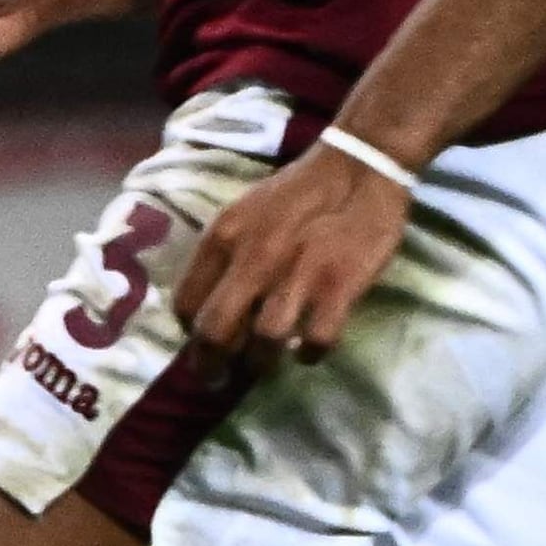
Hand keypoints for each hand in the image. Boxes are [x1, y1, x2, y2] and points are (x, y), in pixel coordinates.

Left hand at [173, 142, 411, 373]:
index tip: (200, 344)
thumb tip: (208, 304)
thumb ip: (224, 255)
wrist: (357, 167)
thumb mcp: (243, 214)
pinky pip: (315, 340)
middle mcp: (252, 259)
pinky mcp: (338, 286)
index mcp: (223, 238)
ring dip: (260, 364)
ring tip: (263, 366)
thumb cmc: (297, 193)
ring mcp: (297, 275)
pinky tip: (307, 351)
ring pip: (263, 343)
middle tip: (217, 378)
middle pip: (216, 332)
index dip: (190, 333)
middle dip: (211, 364)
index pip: (187, 303)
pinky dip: (308, 354)